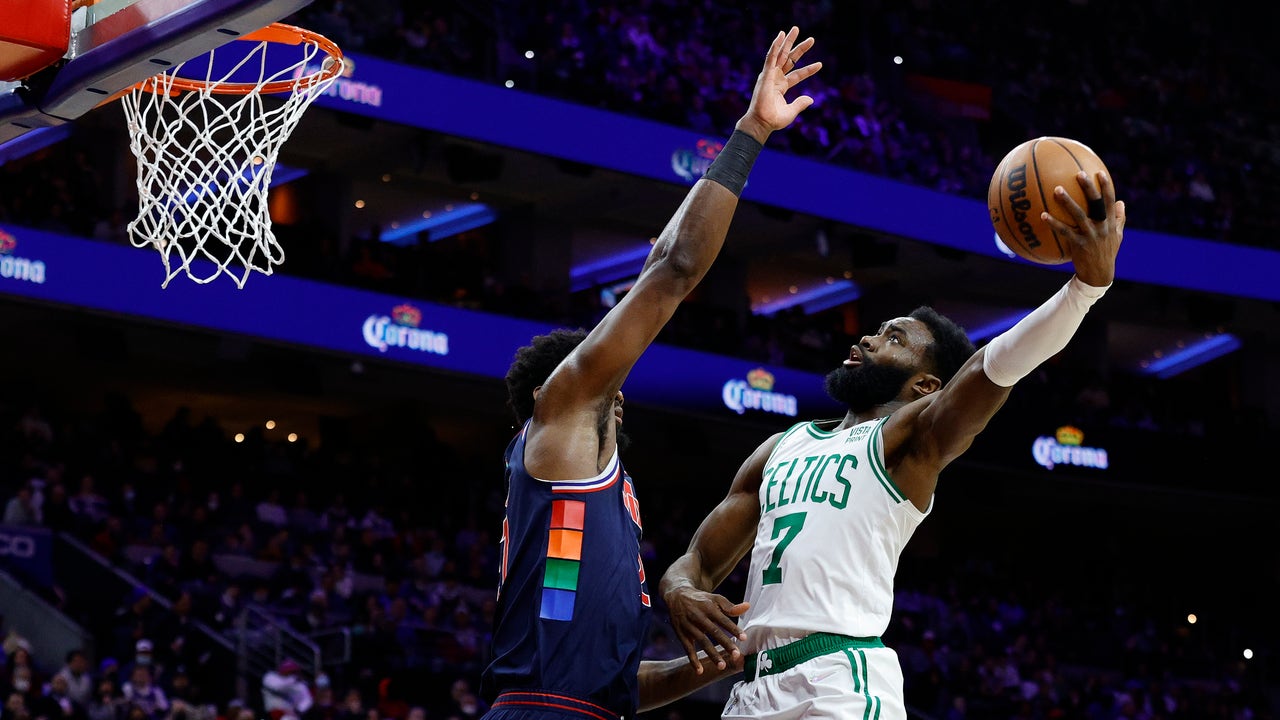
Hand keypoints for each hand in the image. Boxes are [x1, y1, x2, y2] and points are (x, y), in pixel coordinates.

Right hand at [665, 586, 749, 673]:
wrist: (677, 595)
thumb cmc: (701, 599)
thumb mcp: (715, 598)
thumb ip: (730, 606)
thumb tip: (747, 607)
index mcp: (708, 607)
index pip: (723, 619)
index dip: (733, 628)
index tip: (744, 638)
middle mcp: (698, 617)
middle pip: (713, 631)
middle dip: (725, 644)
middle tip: (736, 655)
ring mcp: (689, 626)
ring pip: (702, 642)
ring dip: (712, 654)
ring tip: (722, 666)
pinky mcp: (681, 634)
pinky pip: (687, 648)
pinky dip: (693, 660)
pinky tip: (700, 671)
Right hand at [736, 27, 821, 142]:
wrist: (762, 123)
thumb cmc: (773, 120)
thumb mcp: (791, 111)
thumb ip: (800, 103)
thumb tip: (811, 99)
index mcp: (781, 86)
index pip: (798, 74)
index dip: (809, 70)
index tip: (820, 64)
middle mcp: (776, 78)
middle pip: (790, 59)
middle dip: (799, 48)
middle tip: (811, 39)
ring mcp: (770, 75)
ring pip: (780, 54)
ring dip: (788, 41)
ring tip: (796, 29)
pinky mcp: (765, 74)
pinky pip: (771, 57)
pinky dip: (775, 46)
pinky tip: (780, 36)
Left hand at [1044, 170, 1124, 287]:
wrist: (1099, 274)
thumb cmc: (1107, 252)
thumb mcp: (1117, 235)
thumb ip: (1119, 218)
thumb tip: (1121, 202)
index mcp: (1110, 222)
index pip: (1109, 200)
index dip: (1106, 186)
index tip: (1099, 172)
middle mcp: (1102, 226)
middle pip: (1096, 203)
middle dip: (1089, 188)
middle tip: (1079, 173)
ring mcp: (1090, 235)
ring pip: (1078, 215)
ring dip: (1067, 201)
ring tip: (1057, 189)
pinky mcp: (1078, 244)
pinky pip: (1064, 231)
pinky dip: (1053, 223)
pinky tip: (1042, 215)